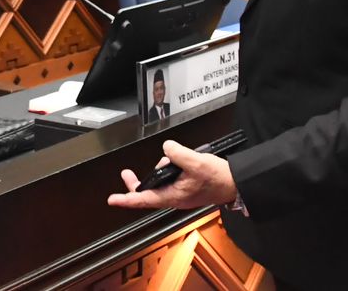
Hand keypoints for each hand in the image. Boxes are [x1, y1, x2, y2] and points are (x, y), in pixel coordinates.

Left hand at [107, 141, 237, 210]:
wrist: (234, 183)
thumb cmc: (218, 179)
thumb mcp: (196, 162)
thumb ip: (177, 154)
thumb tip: (166, 148)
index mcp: (173, 196)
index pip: (144, 199)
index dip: (127, 199)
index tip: (113, 199)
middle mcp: (174, 197)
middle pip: (148, 191)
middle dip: (139, 180)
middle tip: (126, 173)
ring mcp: (179, 193)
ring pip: (160, 181)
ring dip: (161, 168)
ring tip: (172, 158)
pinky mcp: (184, 187)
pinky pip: (169, 178)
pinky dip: (169, 167)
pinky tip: (177, 159)